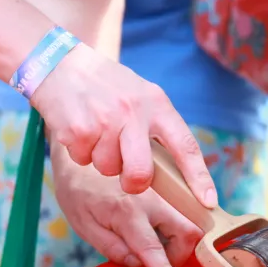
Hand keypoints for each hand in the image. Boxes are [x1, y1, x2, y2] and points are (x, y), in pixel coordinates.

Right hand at [32, 44, 217, 207]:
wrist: (59, 63)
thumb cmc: (107, 87)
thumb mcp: (142, 95)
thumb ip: (158, 127)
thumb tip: (178, 172)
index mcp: (157, 104)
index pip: (185, 146)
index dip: (198, 177)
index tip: (208, 202)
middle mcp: (134, 112)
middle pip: (141, 173)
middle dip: (134, 183)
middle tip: (127, 177)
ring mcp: (105, 120)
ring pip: (108, 170)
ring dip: (101, 160)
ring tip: (97, 133)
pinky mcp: (78, 129)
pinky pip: (84, 160)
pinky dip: (80, 152)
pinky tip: (80, 130)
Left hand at [52, 145, 202, 266]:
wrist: (80, 144)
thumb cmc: (77, 188)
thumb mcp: (83, 224)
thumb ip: (111, 247)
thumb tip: (137, 263)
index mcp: (126, 212)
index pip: (152, 249)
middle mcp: (151, 197)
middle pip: (189, 230)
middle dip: (184, 251)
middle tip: (167, 257)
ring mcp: (163, 186)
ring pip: (192, 215)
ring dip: (184, 234)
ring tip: (164, 240)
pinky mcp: (167, 177)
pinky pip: (185, 202)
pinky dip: (182, 216)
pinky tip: (164, 222)